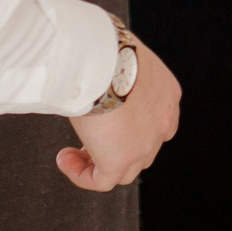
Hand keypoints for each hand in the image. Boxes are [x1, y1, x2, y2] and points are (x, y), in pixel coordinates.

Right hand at [58, 36, 180, 191]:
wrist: (102, 60)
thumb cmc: (106, 49)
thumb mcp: (120, 57)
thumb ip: (116, 72)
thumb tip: (92, 68)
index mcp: (167, 94)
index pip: (159, 124)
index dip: (135, 130)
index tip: (110, 122)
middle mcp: (162, 122)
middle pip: (142, 149)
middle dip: (116, 147)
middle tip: (90, 138)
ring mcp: (144, 145)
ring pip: (124, 170)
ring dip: (97, 163)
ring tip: (72, 152)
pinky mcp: (120, 160)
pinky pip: (101, 181)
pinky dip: (81, 175)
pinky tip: (64, 159)